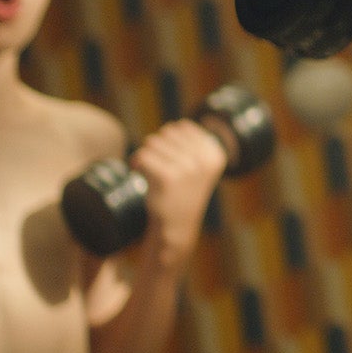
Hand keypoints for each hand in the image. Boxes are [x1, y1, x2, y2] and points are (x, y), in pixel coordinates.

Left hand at [131, 119, 227, 268]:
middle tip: (156, 165)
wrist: (176, 226)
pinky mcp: (167, 177)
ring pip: (152, 142)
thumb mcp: (199, 167)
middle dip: (157, 146)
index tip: (170, 157)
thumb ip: (194, 144)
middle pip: (166, 133)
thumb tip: (177, 125)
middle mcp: (204, 160)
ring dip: (146, 154)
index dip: (170, 139)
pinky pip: (143, 156)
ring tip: (149, 170)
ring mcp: (187, 168)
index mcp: (214, 154)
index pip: (183, 127)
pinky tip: (138, 171)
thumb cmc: (183, 193)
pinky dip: (136, 162)